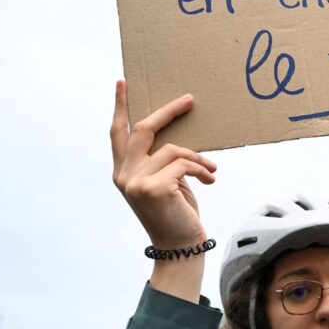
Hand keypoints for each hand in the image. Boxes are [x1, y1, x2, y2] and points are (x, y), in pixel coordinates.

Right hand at [110, 81, 216, 248]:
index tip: (123, 83)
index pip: (117, 133)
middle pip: (143, 129)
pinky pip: (184, 164)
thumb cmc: (176, 213)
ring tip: (211, 169)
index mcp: (122, 172)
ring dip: (198, 158)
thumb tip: (178, 138)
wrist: (180, 246)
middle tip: (189, 99)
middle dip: (168, 112)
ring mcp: (136, 181)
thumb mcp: (166, 183)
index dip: (120, 107)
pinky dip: (202, 168)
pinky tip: (210, 179)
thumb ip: (161, 162)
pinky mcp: (154, 187)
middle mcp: (123, 175)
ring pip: (173, 149)